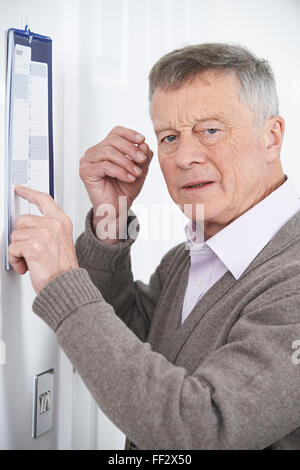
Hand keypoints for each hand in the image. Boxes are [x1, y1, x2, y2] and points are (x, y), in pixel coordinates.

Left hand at [8, 186, 78, 294]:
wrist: (65, 286)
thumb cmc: (63, 270)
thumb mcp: (60, 243)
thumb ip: (48, 230)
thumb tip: (26, 227)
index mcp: (62, 222)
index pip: (44, 200)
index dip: (29, 193)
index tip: (20, 190)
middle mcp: (54, 225)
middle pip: (22, 220)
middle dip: (21, 237)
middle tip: (30, 251)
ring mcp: (44, 234)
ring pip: (15, 235)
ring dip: (17, 251)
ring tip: (31, 261)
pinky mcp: (34, 245)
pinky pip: (12, 247)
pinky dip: (15, 259)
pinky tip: (27, 266)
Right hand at [79, 126, 152, 240]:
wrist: (117, 209)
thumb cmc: (125, 190)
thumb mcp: (139, 169)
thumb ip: (142, 156)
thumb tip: (143, 144)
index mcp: (105, 148)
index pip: (116, 132)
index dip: (130, 134)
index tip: (143, 140)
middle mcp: (94, 152)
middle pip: (113, 140)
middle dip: (131, 149)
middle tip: (142, 160)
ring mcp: (87, 161)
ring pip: (108, 152)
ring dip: (126, 162)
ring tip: (137, 173)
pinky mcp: (85, 172)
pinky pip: (104, 166)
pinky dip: (120, 171)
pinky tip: (129, 178)